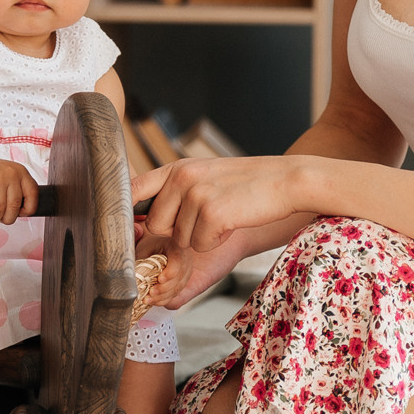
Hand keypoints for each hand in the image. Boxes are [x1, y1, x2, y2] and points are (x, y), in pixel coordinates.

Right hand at [0, 155, 38, 224]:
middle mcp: (10, 172)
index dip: (28, 209)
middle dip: (6, 219)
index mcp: (20, 171)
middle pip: (14, 206)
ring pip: (0, 209)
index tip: (19, 213)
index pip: (33, 194)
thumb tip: (22, 213)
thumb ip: (17, 190)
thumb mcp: (8, 177)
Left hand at [133, 155, 313, 256]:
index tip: (127, 226)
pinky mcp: (211, 213)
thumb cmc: (248, 182)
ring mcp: (195, 194)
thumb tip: (148, 218)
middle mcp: (181, 177)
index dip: (127, 210)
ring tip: (224, 217)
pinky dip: (216, 242)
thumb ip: (177, 189)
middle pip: (156, 225)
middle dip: (177, 233)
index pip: (134, 189)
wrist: (287, 180)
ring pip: (179, 239)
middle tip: (206, 220)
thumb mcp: (206, 175)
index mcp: (177, 168)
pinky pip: (200, 245)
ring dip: (200, 238)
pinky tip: (232, 223)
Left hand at [133, 241, 196, 312]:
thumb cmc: (153, 246)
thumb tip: (131, 273)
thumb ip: (142, 259)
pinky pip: (175, 294)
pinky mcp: (182, 283)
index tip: (160, 279)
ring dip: (162, 296)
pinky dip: (163, 299)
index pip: (178, 260)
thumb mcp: (145, 248)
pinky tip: (153, 301)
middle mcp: (184, 260)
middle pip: (178, 277)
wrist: (161, 247)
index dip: (170, 272)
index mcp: (176, 247)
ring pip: (177, 288)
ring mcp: (185, 273)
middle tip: (151, 292)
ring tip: (149, 299)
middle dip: (164, 288)